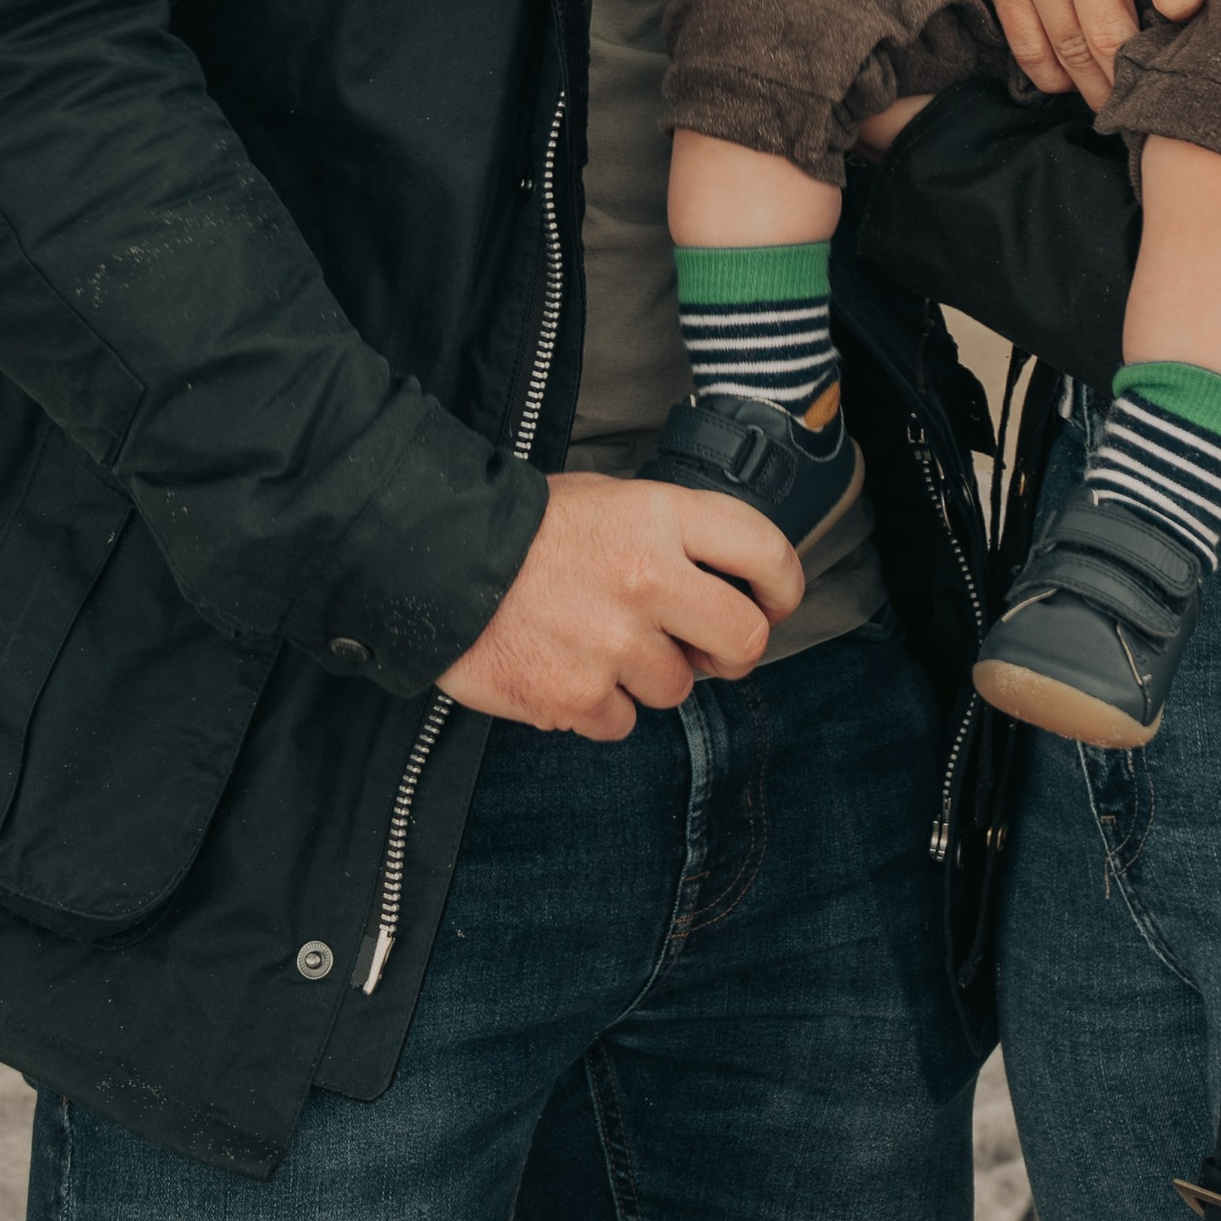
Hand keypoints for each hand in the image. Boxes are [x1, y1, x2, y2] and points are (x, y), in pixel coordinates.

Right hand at [435, 472, 800, 742]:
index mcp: (661, 517)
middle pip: (745, 640)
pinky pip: (623, 722)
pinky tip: (568, 669)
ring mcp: (614, 644)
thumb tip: (719, 582)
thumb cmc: (527, 529)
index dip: (783, 586)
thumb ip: (671, 534)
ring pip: (679, 689)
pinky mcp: (577, 698)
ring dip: (650, 677)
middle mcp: (649, 580)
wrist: (438, 562)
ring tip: (601, 643)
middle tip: (704, 648)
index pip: (766, 552)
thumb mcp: (609, 498)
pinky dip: (601, 706)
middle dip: (730, 652)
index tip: (773, 603)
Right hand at [904, 0, 1220, 109]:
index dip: (1189, 15)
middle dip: (1141, 74)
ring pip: (1071, 49)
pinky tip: (1071, 82)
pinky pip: (1026, 45)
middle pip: (1114, 32)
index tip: (1198, 27)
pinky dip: (1051, 75)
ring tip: (1124, 101)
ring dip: (1100, 87)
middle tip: (1165, 92)